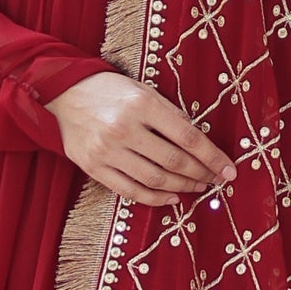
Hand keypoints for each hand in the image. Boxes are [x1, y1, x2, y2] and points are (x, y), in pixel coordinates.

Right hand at [47, 69, 234, 205]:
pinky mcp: (93, 167)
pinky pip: (131, 191)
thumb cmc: (110, 90)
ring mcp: (107, 151)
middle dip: (201, 174)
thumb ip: (170, 115)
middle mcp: (124, 129)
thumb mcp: (143, 90)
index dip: (212, 157)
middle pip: (174, 161)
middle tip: (216, 180)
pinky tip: (172, 197)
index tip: (229, 169)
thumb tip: (200, 144)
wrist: (62, 94)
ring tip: (198, 187)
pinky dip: (155, 199)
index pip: (188, 137)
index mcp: (142, 104)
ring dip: (183, 187)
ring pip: (155, 180)